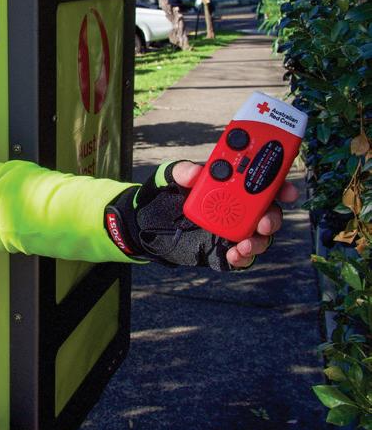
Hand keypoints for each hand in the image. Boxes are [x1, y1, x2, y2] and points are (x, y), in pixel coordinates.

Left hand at [104, 161, 299, 270]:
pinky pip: (242, 257)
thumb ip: (180, 171)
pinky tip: (233, 256)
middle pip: (267, 210)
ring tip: (246, 243)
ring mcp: (231, 230)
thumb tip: (195, 172)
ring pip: (259, 236)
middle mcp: (235, 207)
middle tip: (264, 221)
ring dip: (260, 240)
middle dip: (272, 216)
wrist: (143, 225)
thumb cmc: (160, 196)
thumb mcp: (166, 178)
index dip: (278, 184)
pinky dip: (243, 258)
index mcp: (228, 184)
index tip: (286, 189)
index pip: (260, 180)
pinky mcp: (222, 250)